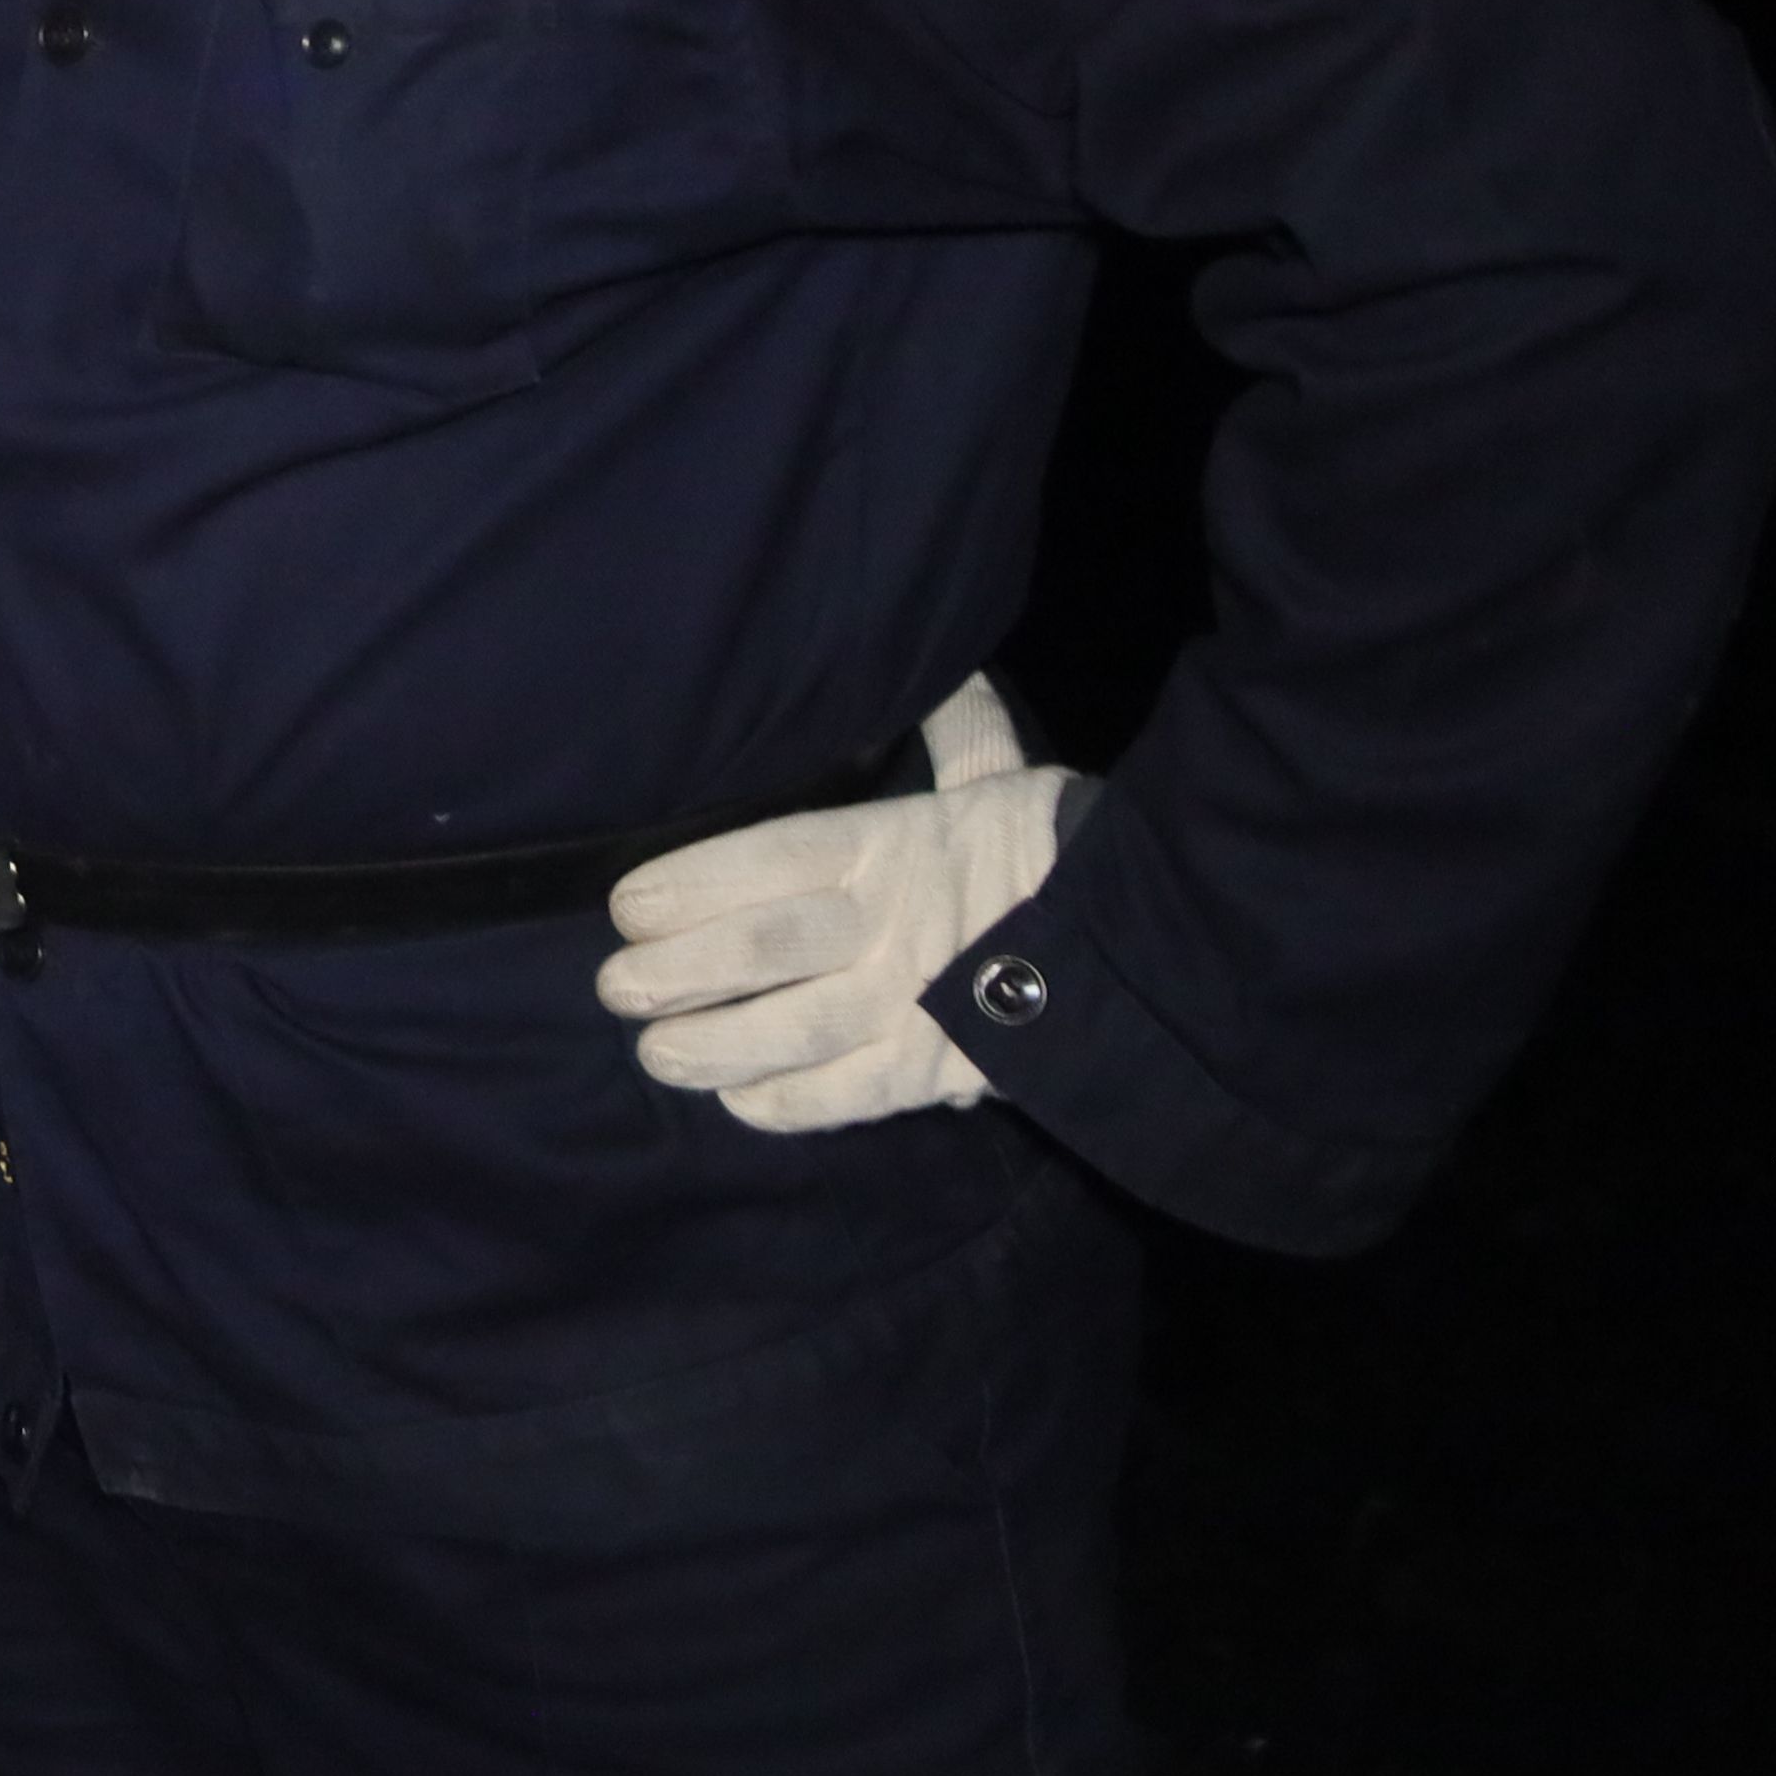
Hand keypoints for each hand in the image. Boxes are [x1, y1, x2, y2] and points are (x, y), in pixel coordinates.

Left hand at [596, 677, 1072, 1133]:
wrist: (1160, 941)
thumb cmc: (1058, 853)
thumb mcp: (1005, 781)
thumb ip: (963, 735)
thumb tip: (956, 672)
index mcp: (894, 843)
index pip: (767, 856)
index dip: (687, 883)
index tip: (625, 906)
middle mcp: (891, 922)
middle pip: (761, 947)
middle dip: (675, 971)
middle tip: (615, 987)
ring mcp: (913, 1002)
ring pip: (789, 1028)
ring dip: (710, 1044)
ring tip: (654, 1051)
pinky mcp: (939, 1072)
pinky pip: (844, 1095)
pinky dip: (784, 1103)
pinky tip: (738, 1100)